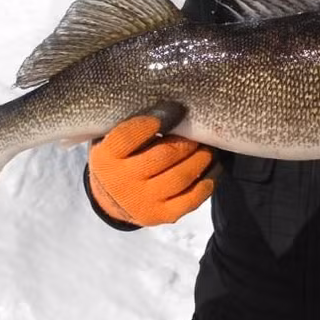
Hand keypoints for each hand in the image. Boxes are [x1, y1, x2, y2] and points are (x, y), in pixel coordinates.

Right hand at [88, 103, 215, 225]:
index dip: (158, 118)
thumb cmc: (119, 156)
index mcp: (106, 156)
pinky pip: (192, 199)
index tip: (177, 108)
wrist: (111, 198)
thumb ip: (134, 122)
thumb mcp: (113, 137)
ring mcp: (142, 202)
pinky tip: (214, 167)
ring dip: (202, 158)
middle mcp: (121, 182)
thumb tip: (173, 102)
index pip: (131, 134)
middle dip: (187, 140)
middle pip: (164, 155)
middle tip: (200, 130)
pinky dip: (208, 180)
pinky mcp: (161, 216)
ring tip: (209, 147)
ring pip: (181, 177)